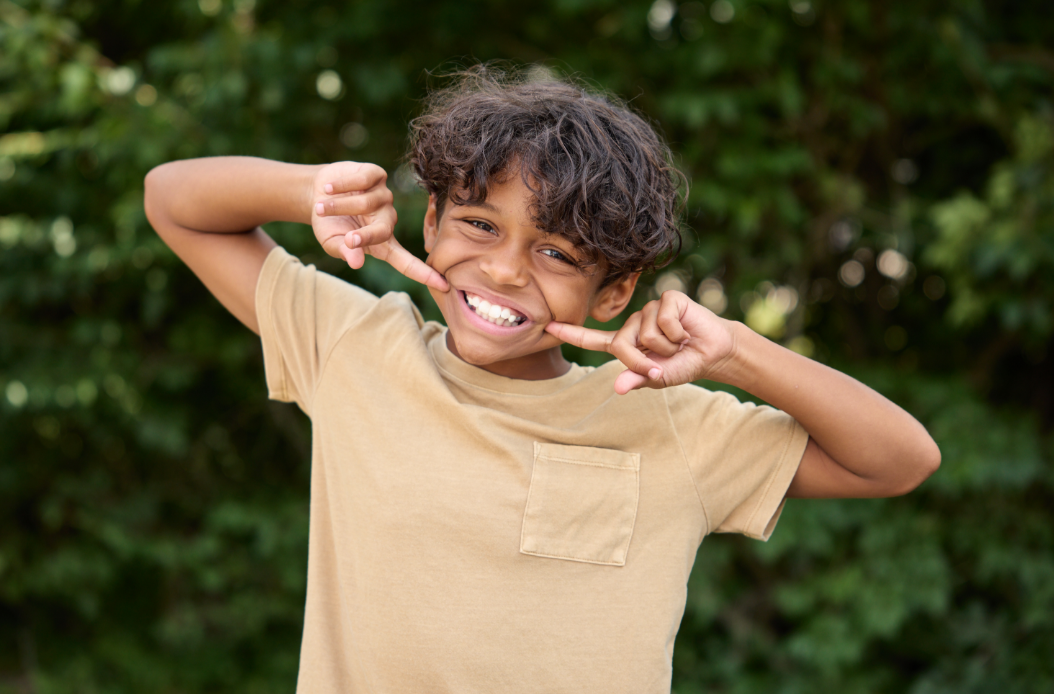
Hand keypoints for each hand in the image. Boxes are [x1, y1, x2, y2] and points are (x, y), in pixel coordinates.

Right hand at [311, 161, 447, 290]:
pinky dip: (342, 185)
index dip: (424, 274)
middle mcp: (388, 220)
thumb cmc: (328, 223)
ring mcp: (385, 197)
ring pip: (368, 203)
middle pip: (383, 231)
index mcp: (381, 244)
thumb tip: (356, 263)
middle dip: (362, 236)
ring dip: (340, 206)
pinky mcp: (378, 176)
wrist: (316, 193)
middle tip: (346, 238)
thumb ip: (344, 252)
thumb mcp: (331, 242)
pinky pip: (364, 181)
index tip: (445, 285)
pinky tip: (331, 188)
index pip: (406, 262)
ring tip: (321, 207)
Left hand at [545, 290, 738, 394]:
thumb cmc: (684, 364)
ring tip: (679, 343)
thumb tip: (618, 388)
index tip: (549, 327)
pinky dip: (677, 333)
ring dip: (667, 347)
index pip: (593, 340)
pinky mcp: (667, 299)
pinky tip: (686, 330)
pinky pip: (663, 321)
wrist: (714, 352)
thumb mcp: (660, 376)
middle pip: (623, 344)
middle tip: (667, 360)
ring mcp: (650, 309)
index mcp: (627, 343)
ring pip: (646, 334)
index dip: (571, 334)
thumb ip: (639, 379)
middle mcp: (634, 324)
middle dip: (645, 360)